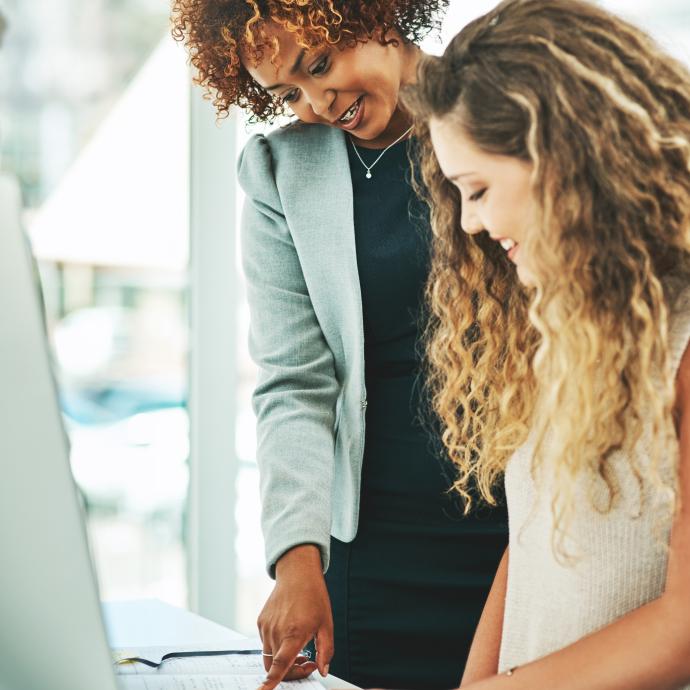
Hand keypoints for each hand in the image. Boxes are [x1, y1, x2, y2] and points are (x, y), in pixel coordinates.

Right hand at [258, 544, 333, 689]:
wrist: (297, 573)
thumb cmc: (314, 596)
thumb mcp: (326, 624)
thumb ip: (325, 651)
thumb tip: (323, 670)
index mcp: (294, 633)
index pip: (280, 664)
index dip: (271, 682)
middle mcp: (276, 631)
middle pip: (275, 667)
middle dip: (290, 673)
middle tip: (308, 662)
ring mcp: (266, 626)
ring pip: (269, 656)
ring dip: (283, 660)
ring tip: (301, 648)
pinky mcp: (261, 622)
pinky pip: (266, 643)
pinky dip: (277, 647)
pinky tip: (290, 635)